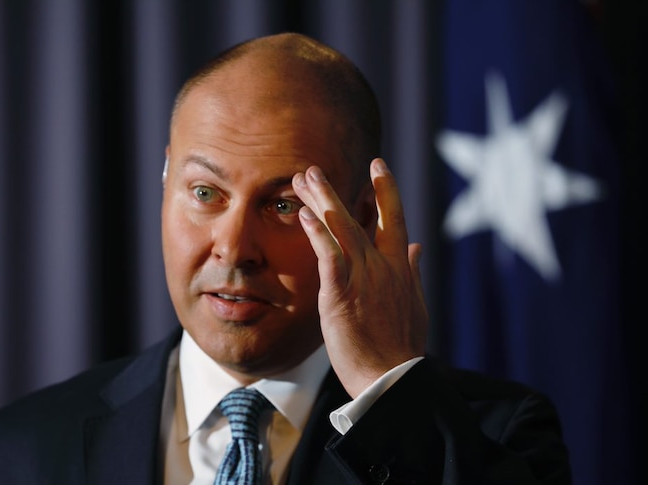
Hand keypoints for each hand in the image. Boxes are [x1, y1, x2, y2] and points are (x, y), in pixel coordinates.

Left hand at [292, 158, 427, 397]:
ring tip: (302, 179)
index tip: (377, 163)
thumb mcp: (414, 303)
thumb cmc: (400, 346)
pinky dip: (317, 233)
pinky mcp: (342, 294)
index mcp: (400, 266)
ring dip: (320, 201)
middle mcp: (382, 265)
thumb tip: (416, 246)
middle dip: (333, 190)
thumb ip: (412, 271)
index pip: (394, 217)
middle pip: (356, 217)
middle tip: (313, 168)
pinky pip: (329, 256)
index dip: (385, 188)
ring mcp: (363, 277)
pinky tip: (305, 215)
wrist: (391, 378)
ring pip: (340, 229)